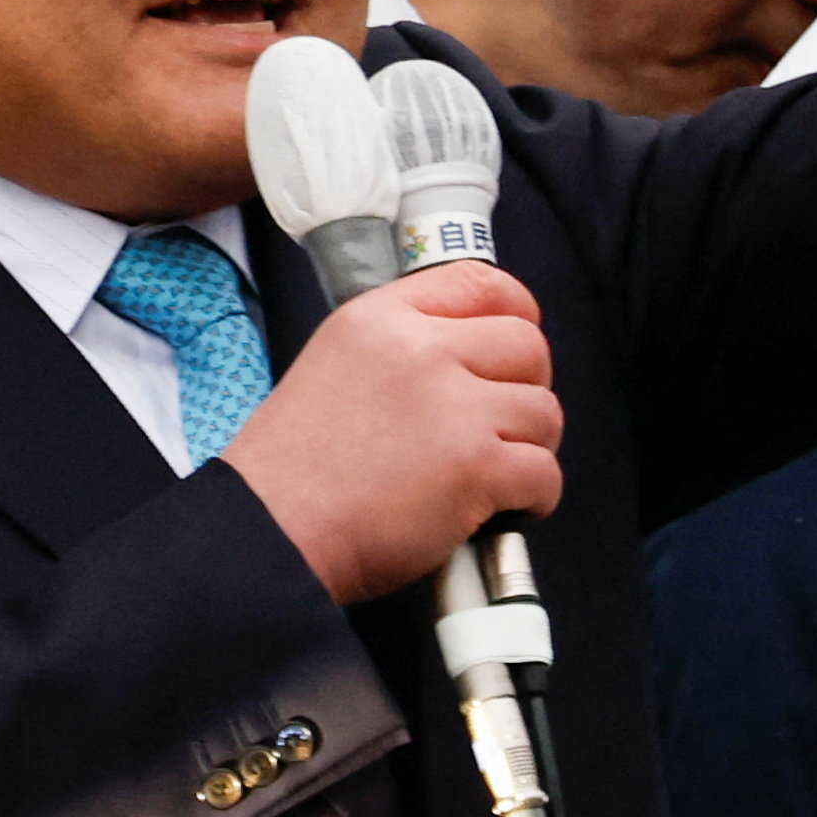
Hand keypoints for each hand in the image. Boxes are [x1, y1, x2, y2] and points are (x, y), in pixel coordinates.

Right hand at [219, 264, 562, 606]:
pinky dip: (535, 496)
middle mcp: (423, 352)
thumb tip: (471, 354)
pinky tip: (503, 508)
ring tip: (493, 472)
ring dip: (531, 446)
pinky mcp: (476, 467)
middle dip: (528, 387)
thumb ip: (400, 348)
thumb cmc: (293, 472)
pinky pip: (546, 472)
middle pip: (528, 346)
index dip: (517, 312)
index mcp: (382, 320)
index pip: (480, 283)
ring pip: (544, 411)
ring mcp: (454, 408)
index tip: (520, 341)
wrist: (269, 534)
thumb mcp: (334, 365)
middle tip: (502, 424)